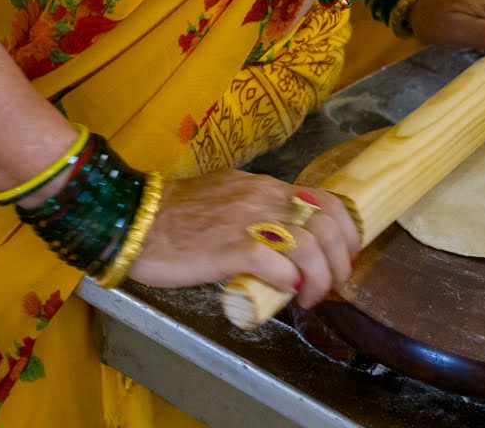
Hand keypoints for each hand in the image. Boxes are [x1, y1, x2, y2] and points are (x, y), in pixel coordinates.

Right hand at [126, 170, 359, 309]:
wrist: (137, 220)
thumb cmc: (176, 217)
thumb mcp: (226, 201)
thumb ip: (254, 214)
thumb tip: (279, 242)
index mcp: (264, 186)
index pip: (327, 199)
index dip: (347, 231)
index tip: (345, 255)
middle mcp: (264, 198)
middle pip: (328, 225)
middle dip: (339, 262)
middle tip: (329, 287)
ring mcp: (249, 222)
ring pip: (311, 246)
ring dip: (320, 278)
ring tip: (308, 298)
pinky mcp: (231, 248)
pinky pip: (278, 264)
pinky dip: (291, 281)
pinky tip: (287, 291)